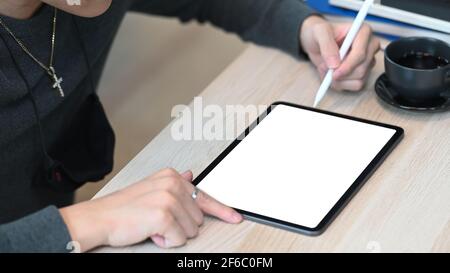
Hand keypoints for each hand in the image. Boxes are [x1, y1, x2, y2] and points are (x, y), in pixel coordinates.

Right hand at [60, 168, 241, 251]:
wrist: (99, 218)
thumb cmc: (124, 208)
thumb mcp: (152, 189)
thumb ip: (175, 185)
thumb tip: (191, 175)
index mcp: (172, 176)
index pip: (205, 196)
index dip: (222, 210)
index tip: (235, 217)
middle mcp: (173, 183)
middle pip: (198, 218)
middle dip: (180, 225)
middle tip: (157, 220)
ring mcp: (169, 198)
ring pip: (191, 230)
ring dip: (172, 234)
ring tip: (152, 225)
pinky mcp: (164, 215)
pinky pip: (179, 240)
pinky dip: (166, 242)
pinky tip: (151, 232)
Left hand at [300, 16, 379, 90]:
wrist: (315, 42)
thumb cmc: (319, 33)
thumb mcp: (319, 32)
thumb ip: (327, 45)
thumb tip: (335, 64)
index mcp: (363, 31)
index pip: (361, 54)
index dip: (347, 66)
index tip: (333, 71)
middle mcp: (369, 45)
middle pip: (361, 69)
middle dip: (341, 74)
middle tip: (324, 68)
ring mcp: (368, 60)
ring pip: (359, 79)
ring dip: (339, 80)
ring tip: (326, 69)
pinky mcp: (363, 72)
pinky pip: (356, 85)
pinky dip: (341, 84)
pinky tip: (332, 75)